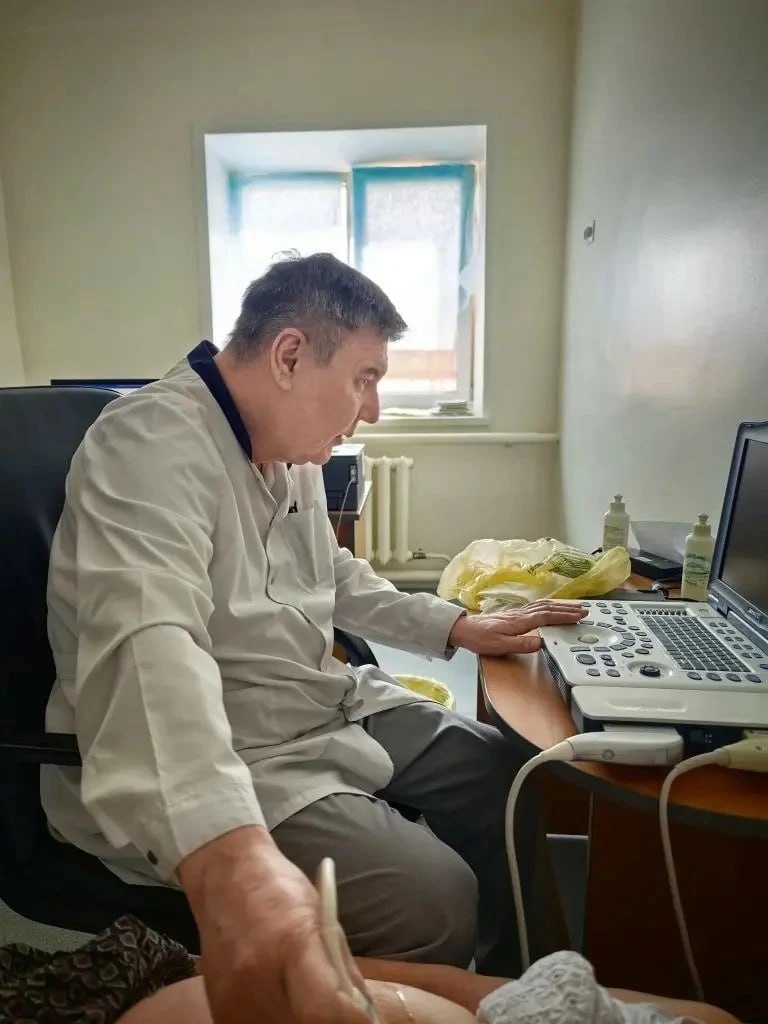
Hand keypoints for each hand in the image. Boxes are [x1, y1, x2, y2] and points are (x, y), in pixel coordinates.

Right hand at [179, 827, 370, 1023]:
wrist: (225, 878)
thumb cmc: (280, 890)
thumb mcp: (322, 918)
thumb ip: (341, 970)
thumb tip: (362, 1011)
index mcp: (293, 945)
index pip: (324, 1007)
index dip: (349, 1018)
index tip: (362, 1017)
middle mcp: (258, 977)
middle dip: (327, 1020)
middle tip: (334, 1008)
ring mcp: (232, 998)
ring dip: (299, 1021)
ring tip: (304, 999)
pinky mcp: (217, 1009)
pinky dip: (276, 1020)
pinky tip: (280, 1002)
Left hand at [448, 600, 586, 655]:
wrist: (464, 629)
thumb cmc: (481, 639)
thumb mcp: (500, 646)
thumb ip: (522, 644)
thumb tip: (542, 642)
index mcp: (520, 621)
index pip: (547, 616)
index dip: (564, 616)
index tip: (579, 615)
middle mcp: (520, 614)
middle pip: (548, 608)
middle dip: (567, 609)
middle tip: (583, 610)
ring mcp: (517, 612)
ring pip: (543, 605)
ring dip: (559, 605)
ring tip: (573, 606)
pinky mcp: (514, 614)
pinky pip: (536, 606)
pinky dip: (548, 605)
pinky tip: (551, 606)